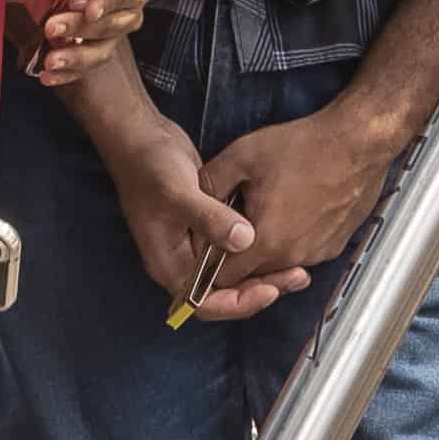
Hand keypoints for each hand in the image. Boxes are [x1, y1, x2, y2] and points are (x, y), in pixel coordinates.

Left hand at [6, 0, 147, 85]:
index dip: (107, 4)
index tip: (89, 10)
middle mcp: (124, 13)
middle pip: (111, 28)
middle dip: (80, 29)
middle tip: (53, 26)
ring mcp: (105, 35)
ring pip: (98, 53)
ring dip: (74, 58)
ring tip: (50, 59)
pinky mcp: (84, 49)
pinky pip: (80, 68)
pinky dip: (64, 74)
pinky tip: (48, 75)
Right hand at [109, 141, 298, 322]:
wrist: (140, 137)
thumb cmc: (149, 166)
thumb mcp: (177, 192)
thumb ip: (209, 218)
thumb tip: (245, 241)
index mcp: (169, 264)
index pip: (204, 303)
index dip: (238, 302)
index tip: (270, 288)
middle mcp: (182, 261)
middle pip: (224, 292)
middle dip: (260, 287)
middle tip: (297, 276)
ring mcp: (195, 245)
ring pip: (233, 272)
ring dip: (263, 271)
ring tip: (298, 266)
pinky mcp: (208, 227)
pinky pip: (235, 250)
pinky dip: (258, 248)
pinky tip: (282, 239)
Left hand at [203, 102, 405, 279]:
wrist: (358, 142)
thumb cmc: (304, 147)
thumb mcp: (243, 156)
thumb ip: (210, 184)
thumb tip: (193, 200)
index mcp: (266, 242)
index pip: (223, 279)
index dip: (210, 262)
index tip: (208, 241)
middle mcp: (294, 257)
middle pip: (252, 272)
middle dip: (238, 253)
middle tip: (236, 219)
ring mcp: (318, 254)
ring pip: (278, 263)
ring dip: (266, 246)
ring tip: (266, 208)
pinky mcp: (335, 246)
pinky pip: (303, 253)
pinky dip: (292, 240)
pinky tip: (292, 209)